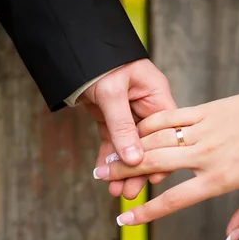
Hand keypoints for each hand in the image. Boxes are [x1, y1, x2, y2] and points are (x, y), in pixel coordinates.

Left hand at [80, 58, 176, 198]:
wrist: (72, 48)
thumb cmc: (97, 61)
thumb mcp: (112, 93)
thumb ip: (122, 127)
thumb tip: (135, 160)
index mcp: (156, 95)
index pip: (166, 132)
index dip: (162, 156)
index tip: (154, 178)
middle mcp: (146, 105)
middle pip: (147, 143)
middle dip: (137, 169)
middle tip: (128, 192)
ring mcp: (128, 112)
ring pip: (129, 147)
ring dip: (122, 169)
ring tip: (115, 191)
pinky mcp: (111, 116)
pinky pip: (113, 141)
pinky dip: (109, 157)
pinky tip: (104, 174)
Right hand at [93, 79, 238, 239]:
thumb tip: (229, 237)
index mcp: (219, 178)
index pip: (174, 200)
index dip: (146, 213)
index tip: (124, 220)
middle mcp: (204, 156)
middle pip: (154, 166)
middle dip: (123, 173)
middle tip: (100, 179)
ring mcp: (202, 131)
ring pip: (156, 142)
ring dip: (130, 150)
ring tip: (108, 158)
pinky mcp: (202, 112)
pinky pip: (169, 118)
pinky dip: (148, 125)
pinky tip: (134, 131)